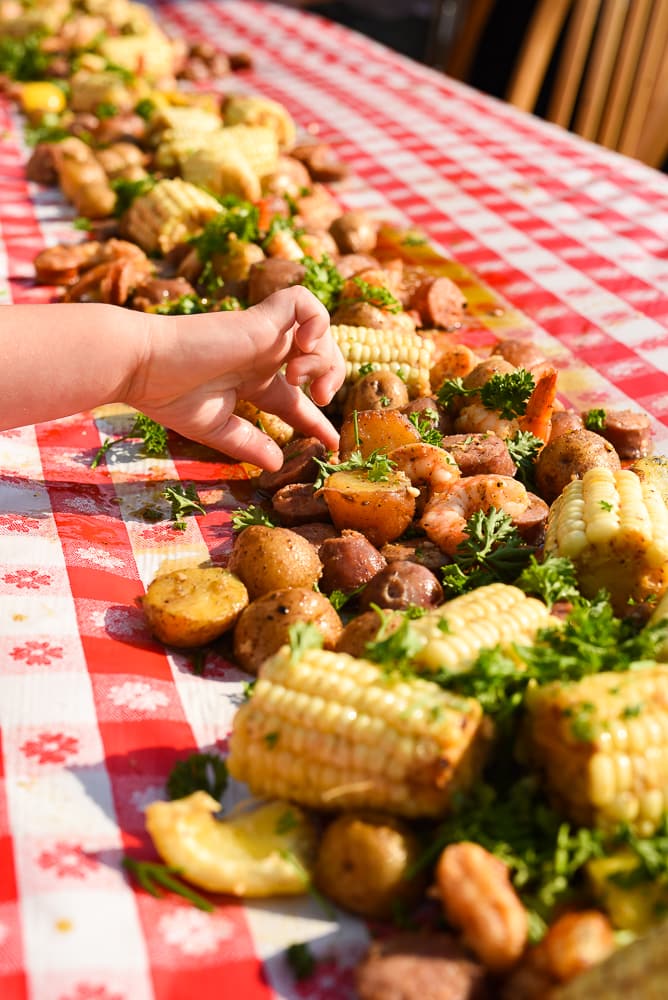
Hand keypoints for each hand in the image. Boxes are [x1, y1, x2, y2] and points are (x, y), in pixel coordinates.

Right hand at [128, 286, 345, 469]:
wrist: (143, 366)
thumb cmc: (168, 395)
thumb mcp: (216, 427)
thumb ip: (249, 443)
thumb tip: (277, 464)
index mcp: (252, 380)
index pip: (296, 399)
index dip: (318, 421)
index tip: (333, 444)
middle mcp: (263, 355)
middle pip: (319, 358)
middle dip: (332, 378)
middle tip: (320, 397)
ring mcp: (263, 333)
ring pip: (320, 330)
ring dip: (325, 356)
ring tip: (300, 378)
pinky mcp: (259, 315)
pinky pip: (303, 302)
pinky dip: (316, 321)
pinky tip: (303, 345)